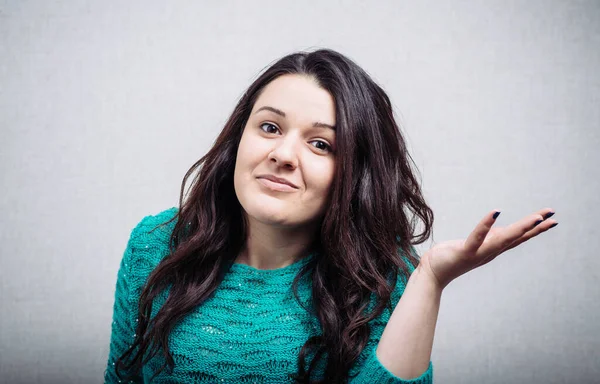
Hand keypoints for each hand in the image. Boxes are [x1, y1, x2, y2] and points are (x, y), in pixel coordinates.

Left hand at [417, 208, 557, 289]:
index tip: (551, 218)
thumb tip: (499, 228)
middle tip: (552, 215)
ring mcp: (479, 253)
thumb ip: (487, 238)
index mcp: (492, 248)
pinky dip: (486, 225)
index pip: (518, 237)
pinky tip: (495, 212)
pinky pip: (477, 237)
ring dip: (520, 228)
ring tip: (536, 217)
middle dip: (535, 226)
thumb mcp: (474, 244)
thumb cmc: (450, 256)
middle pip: (516, 237)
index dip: (534, 228)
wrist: (432, 273)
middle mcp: (490, 251)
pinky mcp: (465, 252)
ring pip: (503, 239)